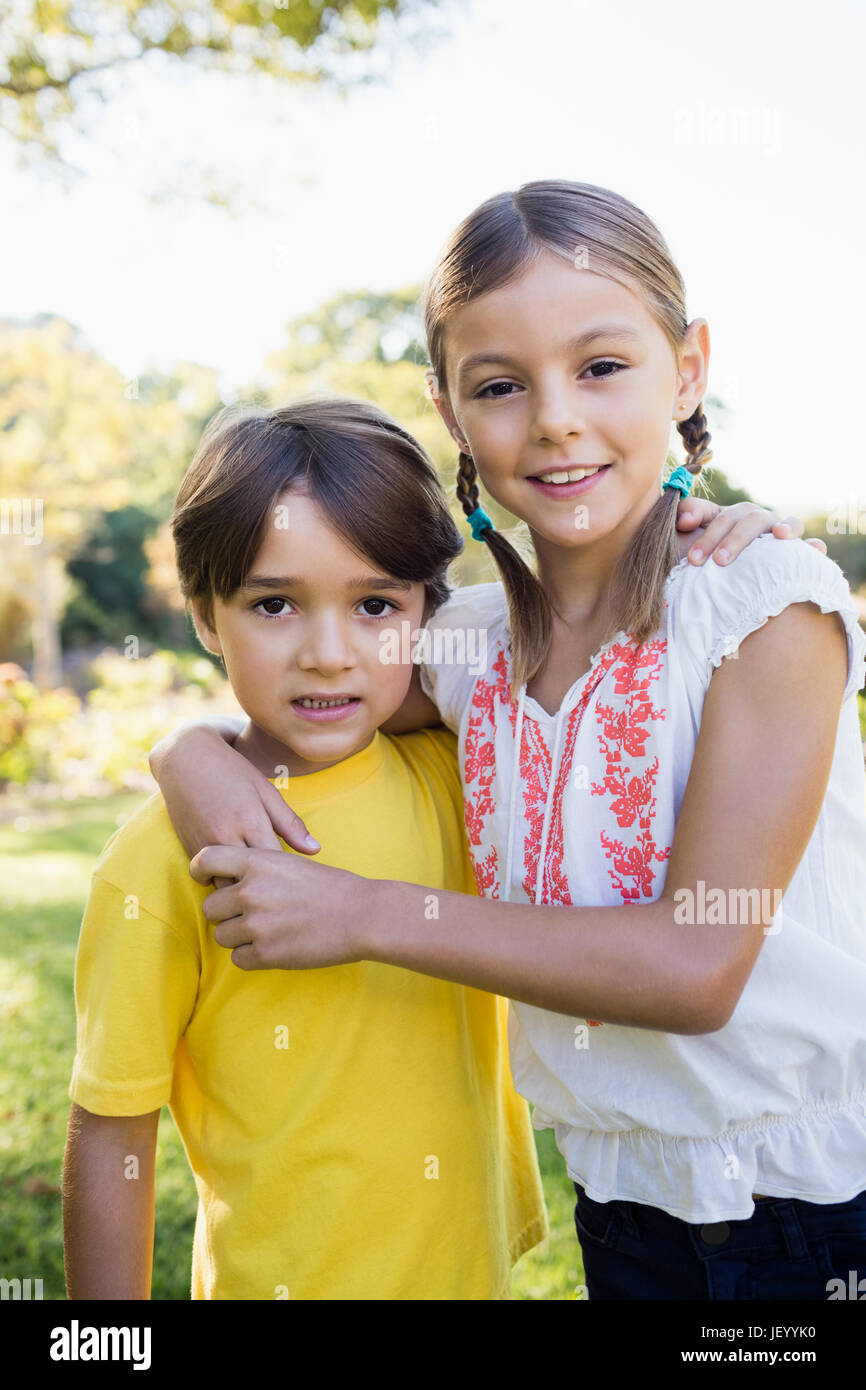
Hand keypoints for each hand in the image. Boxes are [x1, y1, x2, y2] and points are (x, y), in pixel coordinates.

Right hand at [148, 725, 320, 890]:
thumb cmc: (231, 771)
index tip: (294, 871)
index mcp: (251, 823)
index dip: (288, 871)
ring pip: (229, 886)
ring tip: (255, 877)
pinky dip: (223, 878)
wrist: (185, 758)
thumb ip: (290, 824)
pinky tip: (234, 869)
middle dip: (266, 883)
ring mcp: (205, 847)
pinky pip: (210, 878)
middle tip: (277, 879)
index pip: (277, 865)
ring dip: (242, 886)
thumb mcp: (266, 792)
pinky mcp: (190, 851)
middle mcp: (226, 838)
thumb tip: (316, 850)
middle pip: (253, 881)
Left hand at [189, 844, 365, 970]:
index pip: (205, 860)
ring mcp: (256, 924)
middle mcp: (250, 891)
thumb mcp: (291, 862)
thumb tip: (230, 880)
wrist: (361, 915)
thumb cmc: (332, 887)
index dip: (200, 871)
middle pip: (210, 908)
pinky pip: (239, 959)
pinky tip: (275, 947)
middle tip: (251, 915)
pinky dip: (252, 956)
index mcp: (257, 862)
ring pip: (222, 936)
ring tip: (267, 931)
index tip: (207, 880)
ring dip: (239, 937)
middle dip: (226, 914)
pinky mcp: (265, 953)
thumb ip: (258, 869)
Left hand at [674, 497, 826, 565]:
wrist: (736, 587)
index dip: (699, 517)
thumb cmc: (710, 565)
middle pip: (746, 518)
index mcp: (727, 518)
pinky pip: (809, 547)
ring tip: (779, 535)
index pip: (713, 512)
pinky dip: (812, 546)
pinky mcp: (796, 552)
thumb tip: (681, 519)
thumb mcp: (693, 547)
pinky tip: (814, 549)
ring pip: (781, 523)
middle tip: (718, 561)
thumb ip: (685, 525)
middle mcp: (754, 520)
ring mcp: (777, 533)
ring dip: (781, 528)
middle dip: (732, 538)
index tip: (684, 530)